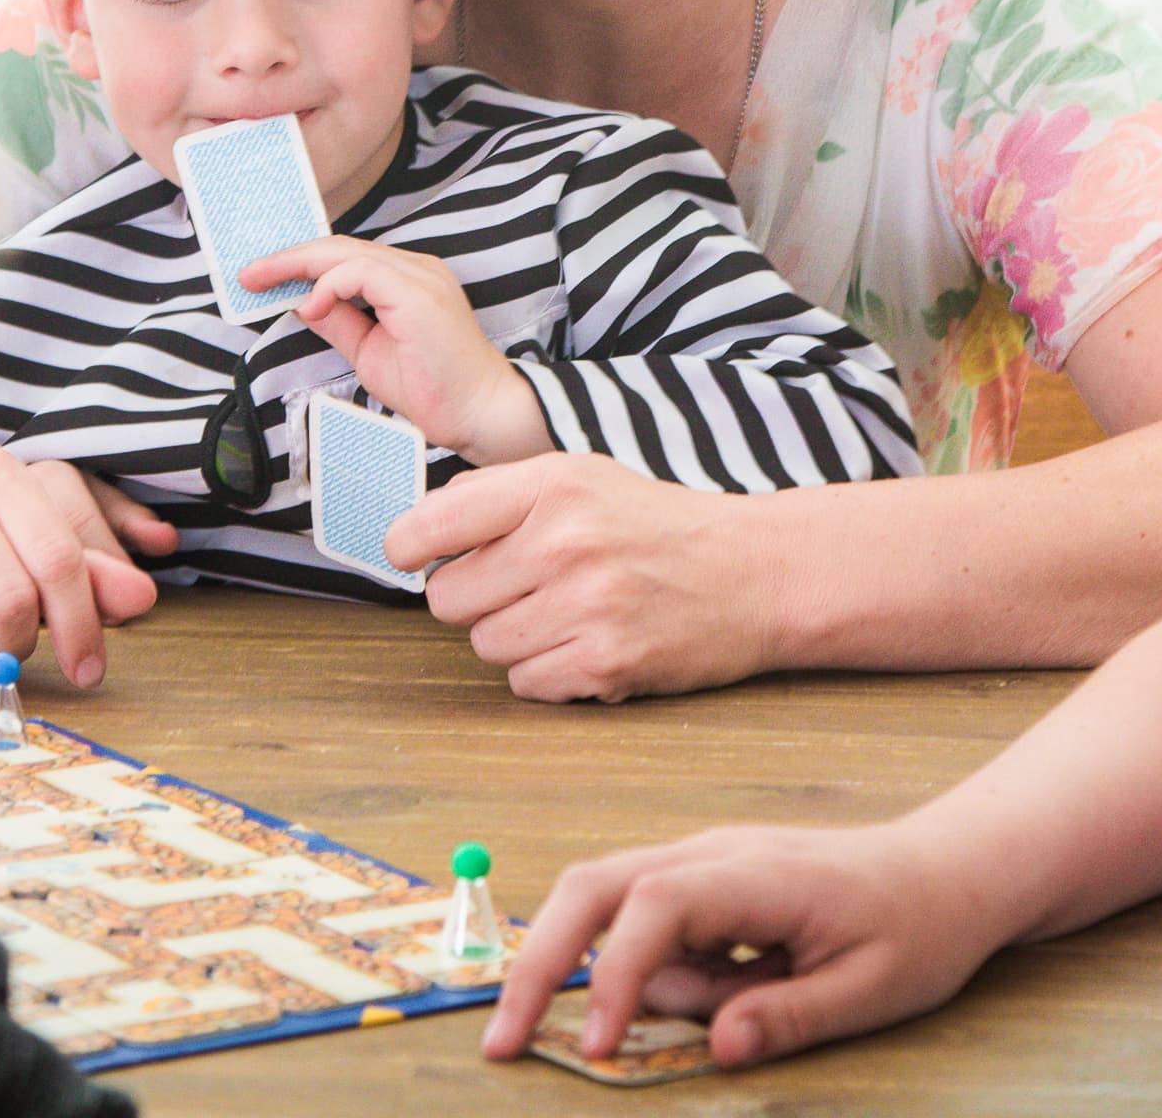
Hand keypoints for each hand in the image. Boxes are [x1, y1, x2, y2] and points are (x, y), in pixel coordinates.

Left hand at [243, 237, 547, 458]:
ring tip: (266, 282)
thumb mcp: (368, 350)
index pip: (345, 257)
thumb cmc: (431, 388)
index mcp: (406, 280)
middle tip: (249, 274)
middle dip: (289, 258)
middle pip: (340, 247)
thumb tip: (301, 302)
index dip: (300, 263)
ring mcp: (419, 276)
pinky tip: (313, 305)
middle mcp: (415, 268)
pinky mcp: (418, 292)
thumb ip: (339, 322)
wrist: (477, 412)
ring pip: (347, 252)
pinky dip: (330, 283)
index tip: (261, 279)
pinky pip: (362, 271)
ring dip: (300, 265)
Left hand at [385, 456, 777, 701]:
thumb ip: (501, 494)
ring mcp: (585, 606)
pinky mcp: (604, 664)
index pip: (432, 524)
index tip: (410, 555)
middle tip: (522, 588)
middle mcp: (564, 542)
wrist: (755, 573)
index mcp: (552, 486)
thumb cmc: (660, 525)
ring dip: (514, 638)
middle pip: (448, 598)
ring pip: (485, 646)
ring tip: (566, 613)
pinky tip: (586, 643)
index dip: (407, 547)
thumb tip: (418, 528)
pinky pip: (526, 684)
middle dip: (475, 599)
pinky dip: (547, 673)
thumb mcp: (584, 477)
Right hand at [481, 821, 1008, 1071]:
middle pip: (594, 884)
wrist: (949, 868)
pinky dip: (649, 967)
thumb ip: (791, 1018)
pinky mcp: (704, 881)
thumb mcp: (873, 989)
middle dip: (541, 958)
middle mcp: (715, 854)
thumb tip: (719, 1049)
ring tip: (704, 1010)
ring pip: (605, 896)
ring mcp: (704, 861)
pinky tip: (736, 985)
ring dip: (599, 967)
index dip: (615, 975)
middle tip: (505, 1039)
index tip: (599, 1047)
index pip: (655, 907)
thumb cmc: (918, 926)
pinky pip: (646, 922)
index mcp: (758, 876)